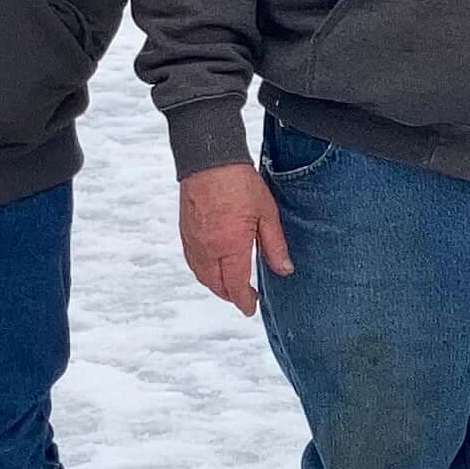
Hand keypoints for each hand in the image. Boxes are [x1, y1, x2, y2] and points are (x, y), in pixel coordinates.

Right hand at [178, 162, 288, 317]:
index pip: (235, 286)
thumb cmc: (239, 183)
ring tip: (229, 286)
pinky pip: (192, 262)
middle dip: (230, 295)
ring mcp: (193, 241)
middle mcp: (208, 249)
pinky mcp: (185, 232)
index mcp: (230, 247)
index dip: (244, 301)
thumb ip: (275, 246)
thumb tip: (284, 270)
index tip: (250, 308)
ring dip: (216, 286)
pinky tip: (212, 268)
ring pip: (202, 275)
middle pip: (216, 285)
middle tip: (243, 298)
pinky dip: (203, 272)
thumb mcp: (267, 214)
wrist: (209, 160)